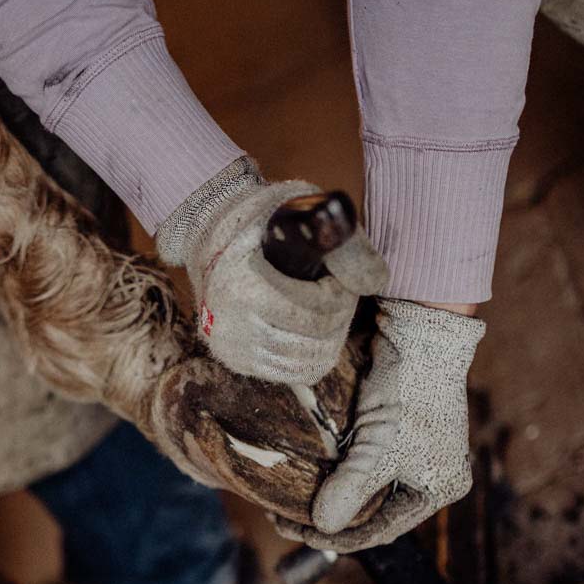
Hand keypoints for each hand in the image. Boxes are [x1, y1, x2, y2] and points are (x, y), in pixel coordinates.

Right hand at [157, 158, 386, 385]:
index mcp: (242, 285)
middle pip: (316, 340)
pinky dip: (313, 355)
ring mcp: (232, 346)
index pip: (315, 311)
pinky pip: (292, 374)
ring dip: (330, 338)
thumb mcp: (302, 208)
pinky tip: (312, 329)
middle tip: (337, 292)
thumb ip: (345, 243)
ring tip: (325, 310)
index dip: (342, 294)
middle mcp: (232, 323)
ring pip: (308, 364)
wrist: (208, 233)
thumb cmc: (260, 218)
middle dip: (340, 316)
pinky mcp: (236, 360)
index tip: (337, 277)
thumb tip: (375, 283)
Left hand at [278, 299, 484, 551]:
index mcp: (440, 489)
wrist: (420, 334)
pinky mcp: (402, 435)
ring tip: (296, 505)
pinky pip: (367, 468)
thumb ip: (350, 488)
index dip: (338, 537)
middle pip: (374, 513)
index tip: (300, 532)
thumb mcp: (376, 447)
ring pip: (368, 492)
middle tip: (289, 522)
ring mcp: (418, 456)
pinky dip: (341, 476)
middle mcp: (433, 477)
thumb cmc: (407, 392)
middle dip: (333, 519)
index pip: (382, 530)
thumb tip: (322, 526)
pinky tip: (315, 478)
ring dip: (334, 498)